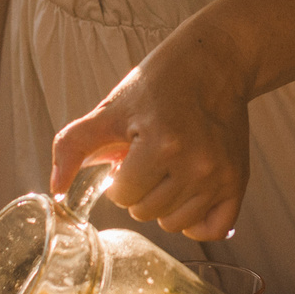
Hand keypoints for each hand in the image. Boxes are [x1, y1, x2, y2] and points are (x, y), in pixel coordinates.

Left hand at [49, 29, 250, 240]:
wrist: (216, 63)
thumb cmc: (160, 83)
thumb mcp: (111, 108)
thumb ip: (74, 145)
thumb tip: (56, 188)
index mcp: (160, 144)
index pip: (122, 195)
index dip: (119, 175)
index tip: (130, 152)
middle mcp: (195, 164)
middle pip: (146, 212)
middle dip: (139, 189)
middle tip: (149, 157)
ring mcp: (220, 176)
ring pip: (175, 224)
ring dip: (164, 204)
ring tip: (168, 171)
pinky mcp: (238, 181)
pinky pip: (212, 229)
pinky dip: (196, 222)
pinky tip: (188, 197)